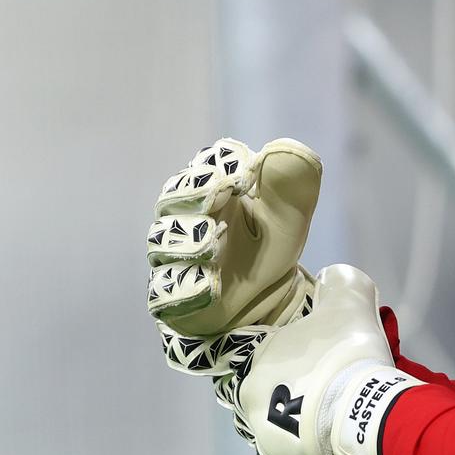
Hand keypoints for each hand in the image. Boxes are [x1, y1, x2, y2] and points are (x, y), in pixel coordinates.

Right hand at [145, 137, 321, 380]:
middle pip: (172, 197)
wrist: (265, 306)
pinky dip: (186, 286)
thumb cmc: (270, 251)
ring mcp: (175, 257)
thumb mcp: (290, 219)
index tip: (247, 173)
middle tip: (222, 192)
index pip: (207, 164)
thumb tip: (283, 148)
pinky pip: (164, 290)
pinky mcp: (171, 296)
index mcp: (216, 191)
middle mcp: (187, 218)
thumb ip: (292, 185)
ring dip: (188, 240)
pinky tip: (210, 285)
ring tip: (213, 243)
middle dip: (194, 193)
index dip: (223, 165)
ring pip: (162, 242)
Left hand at [230, 264, 421, 454]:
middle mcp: (248, 404)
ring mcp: (265, 440)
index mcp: (252, 364)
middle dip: (282, 389)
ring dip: (287, 424)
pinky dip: (300, 453)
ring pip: (268, 429)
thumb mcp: (349, 302)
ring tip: (320, 417)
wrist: (366, 414)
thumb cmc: (347, 355)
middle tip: (316, 383)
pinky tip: (320, 443)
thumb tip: (332, 278)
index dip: (278, 352)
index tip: (302, 353)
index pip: (250, 354)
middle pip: (258, 393)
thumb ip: (339, 283)